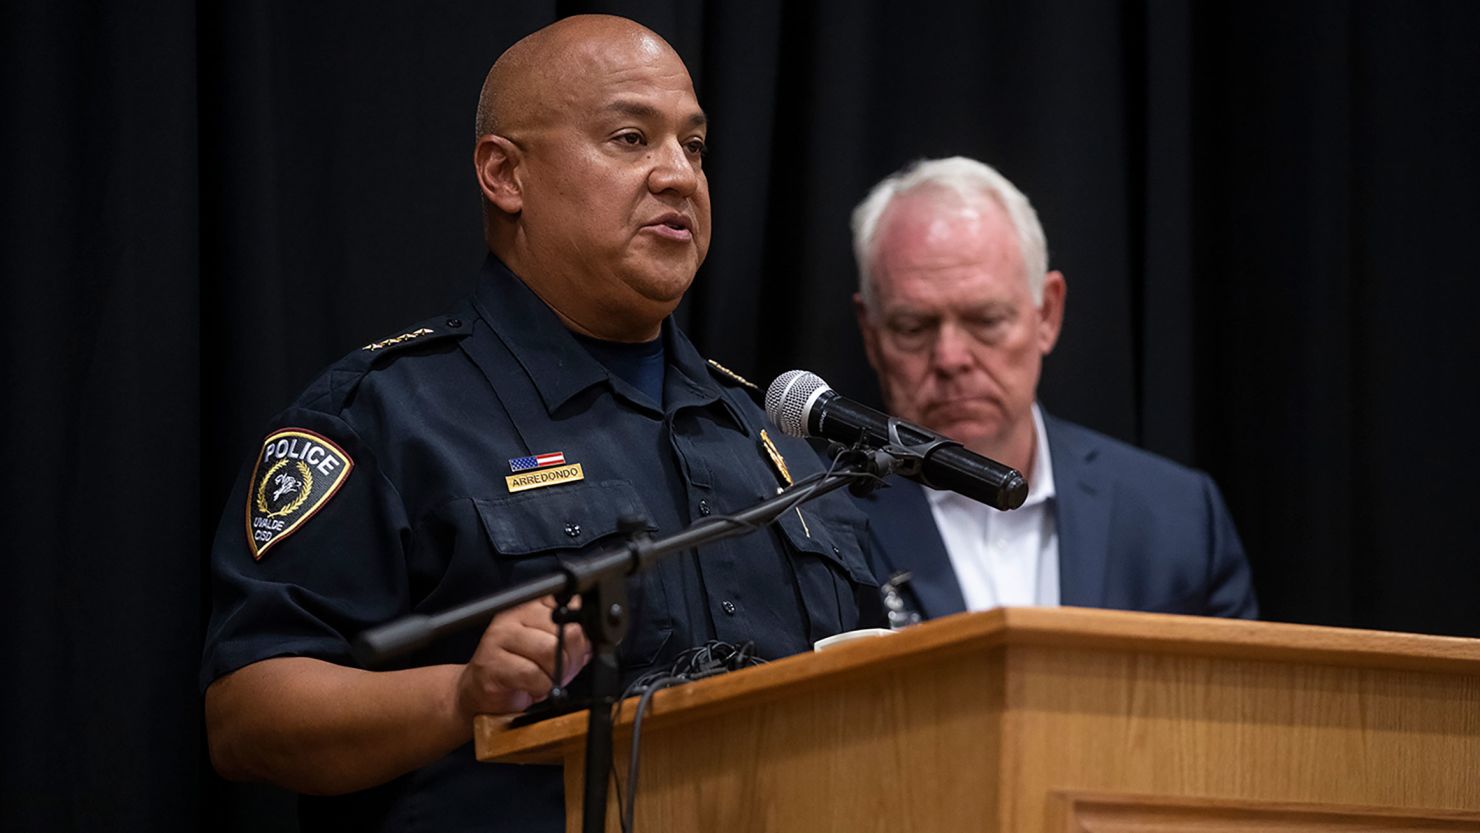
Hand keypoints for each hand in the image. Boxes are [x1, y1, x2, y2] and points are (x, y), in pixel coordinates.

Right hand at [455, 595, 590, 718]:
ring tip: (547, 680)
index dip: (583, 633)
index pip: (573, 606)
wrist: (481, 692)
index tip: (578, 648)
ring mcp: (501, 635)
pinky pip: (532, 674)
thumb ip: (574, 639)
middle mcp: (516, 613)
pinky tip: (532, 687)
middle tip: (564, 671)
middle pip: (566, 631)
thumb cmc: (521, 669)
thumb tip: (597, 638)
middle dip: (572, 658)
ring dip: (556, 674)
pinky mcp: (492, 662)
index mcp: (533, 604)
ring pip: (550, 651)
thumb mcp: (553, 649)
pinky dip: (540, 687)